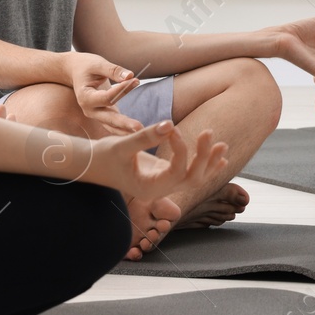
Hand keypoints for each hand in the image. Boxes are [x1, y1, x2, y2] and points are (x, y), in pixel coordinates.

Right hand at [68, 53, 143, 134]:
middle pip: (109, 118)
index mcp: (85, 96)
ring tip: (142, 132)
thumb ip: (114, 70)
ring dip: (126, 130)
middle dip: (124, 123)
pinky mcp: (104, 115)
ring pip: (112, 126)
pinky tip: (138, 133)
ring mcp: (96, 115)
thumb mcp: (98, 64)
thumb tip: (130, 76)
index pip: (107, 97)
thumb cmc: (87, 66)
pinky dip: (124, 130)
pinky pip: (114, 126)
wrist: (75, 71)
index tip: (136, 80)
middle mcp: (89, 110)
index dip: (122, 89)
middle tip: (139, 127)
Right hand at [92, 120, 227, 201]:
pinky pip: (190, 173)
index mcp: (149, 188)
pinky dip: (206, 165)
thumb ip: (146, 137)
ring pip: (194, 178)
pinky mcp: (165, 175)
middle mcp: (160, 190)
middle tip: (209, 133)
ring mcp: (164, 184)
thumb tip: (170, 124)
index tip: (171, 128)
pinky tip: (221, 157)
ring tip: (223, 146)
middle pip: (191, 178)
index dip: (180, 149)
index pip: (176, 171)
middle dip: (204, 157)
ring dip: (209, 162)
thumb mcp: (122, 146)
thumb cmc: (102, 157)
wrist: (91, 165)